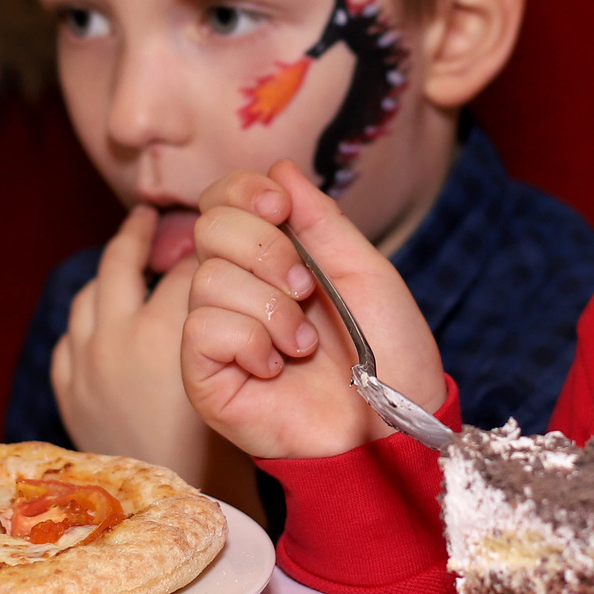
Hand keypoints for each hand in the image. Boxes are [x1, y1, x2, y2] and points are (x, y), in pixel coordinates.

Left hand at [52, 205, 216, 482]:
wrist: (169, 506)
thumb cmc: (217, 450)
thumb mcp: (238, 379)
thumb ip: (231, 325)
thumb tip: (232, 280)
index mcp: (164, 332)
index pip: (185, 264)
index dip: (202, 243)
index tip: (208, 232)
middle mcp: (116, 338)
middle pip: (121, 261)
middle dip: (138, 233)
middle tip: (149, 216)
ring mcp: (84, 362)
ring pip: (89, 294)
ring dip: (107, 272)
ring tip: (124, 258)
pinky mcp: (68, 389)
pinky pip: (70, 337)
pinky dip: (88, 319)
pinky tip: (103, 318)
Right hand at [181, 158, 446, 459]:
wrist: (393, 427)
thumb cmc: (389, 355)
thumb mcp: (364, 270)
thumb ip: (320, 219)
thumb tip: (279, 166)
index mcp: (273, 258)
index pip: (223, 200)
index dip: (241, 191)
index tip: (278, 206)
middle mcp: (238, 289)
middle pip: (208, 227)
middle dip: (264, 248)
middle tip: (305, 288)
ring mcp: (219, 332)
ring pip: (206, 279)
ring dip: (269, 307)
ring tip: (303, 345)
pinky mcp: (204, 376)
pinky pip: (201, 328)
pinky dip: (248, 340)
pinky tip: (275, 367)